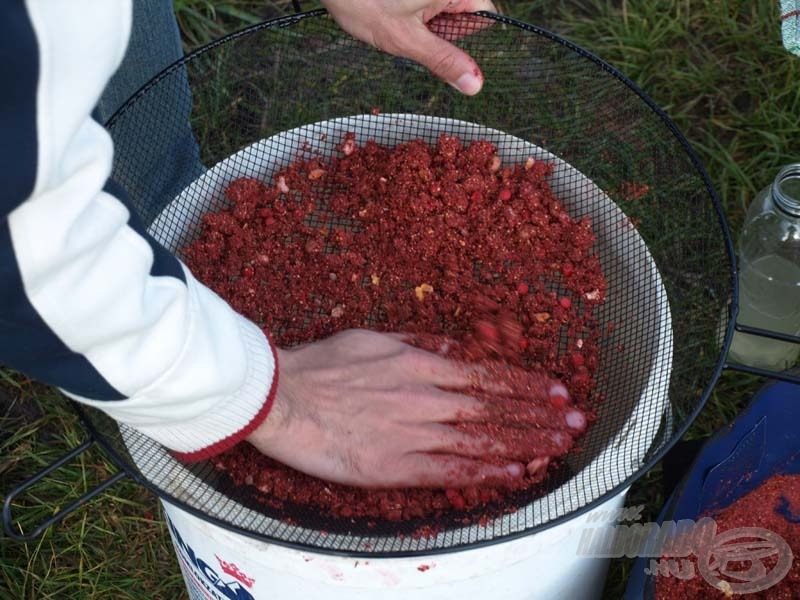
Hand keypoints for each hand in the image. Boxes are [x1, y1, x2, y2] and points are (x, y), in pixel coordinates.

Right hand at [246, 329, 585, 487]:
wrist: (279, 396)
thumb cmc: (320, 364)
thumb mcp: (372, 337)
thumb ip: (417, 343)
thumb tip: (451, 347)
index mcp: (418, 365)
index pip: (485, 376)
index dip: (524, 385)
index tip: (555, 391)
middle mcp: (423, 398)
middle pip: (493, 409)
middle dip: (539, 415)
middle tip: (575, 421)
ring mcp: (411, 433)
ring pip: (480, 439)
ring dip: (525, 442)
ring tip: (560, 446)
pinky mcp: (394, 465)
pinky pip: (448, 470)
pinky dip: (485, 472)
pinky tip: (514, 472)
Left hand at [320, 0, 496, 94]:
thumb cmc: (363, 1)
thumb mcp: (406, 39)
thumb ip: (443, 60)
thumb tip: (475, 84)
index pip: (484, 14)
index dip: (464, 35)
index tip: (437, 42)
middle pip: (464, 13)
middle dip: (441, 30)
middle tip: (411, 30)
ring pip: (443, 11)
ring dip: (425, 24)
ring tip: (397, 19)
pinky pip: (426, 6)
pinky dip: (413, 14)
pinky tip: (394, 14)